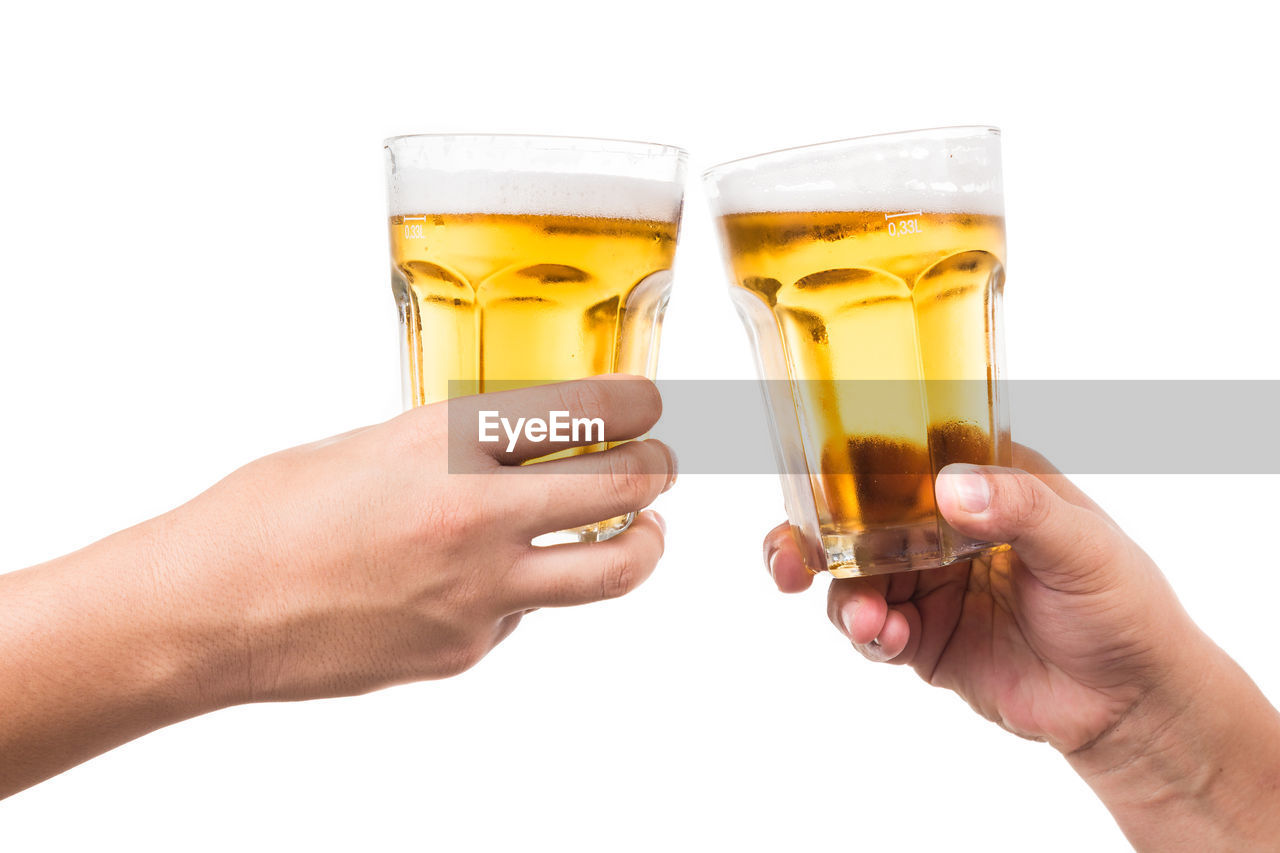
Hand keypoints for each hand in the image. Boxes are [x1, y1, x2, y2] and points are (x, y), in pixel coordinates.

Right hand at [174, 374, 675, 702]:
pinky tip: (488, 579)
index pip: (584, 410)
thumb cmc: (270, 516)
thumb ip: (455, 448)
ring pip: (613, 569)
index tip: (651, 403)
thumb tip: (522, 450)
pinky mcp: (469, 649)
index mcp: (447, 445)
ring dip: (643, 543)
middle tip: (662, 463)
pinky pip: (531, 614)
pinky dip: (531, 592)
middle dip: (660, 469)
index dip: (638, 404)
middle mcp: (478, 516)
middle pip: (625, 486)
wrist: (209, 612)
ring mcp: (480, 593)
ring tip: (644, 531)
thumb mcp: (372, 446)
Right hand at [765, 445, 1186, 751]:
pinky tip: (888, 639)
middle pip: (858, 519)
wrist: (1132, 706)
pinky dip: (868, 633)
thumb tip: (952, 487)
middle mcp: (945, 527)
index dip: (851, 463)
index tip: (814, 477)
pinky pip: (873, 629)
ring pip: (854, 577)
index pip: (904, 455)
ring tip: (866, 620)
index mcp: (983, 482)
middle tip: (790, 560)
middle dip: (813, 536)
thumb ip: (1020, 510)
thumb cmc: (1125, 608)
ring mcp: (929, 583)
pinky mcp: (923, 638)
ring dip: (843, 596)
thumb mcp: (1084, 546)